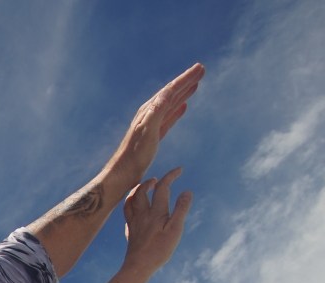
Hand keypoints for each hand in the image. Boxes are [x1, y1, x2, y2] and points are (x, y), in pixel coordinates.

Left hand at [107, 63, 204, 191]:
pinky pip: (169, 118)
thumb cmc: (135, 154)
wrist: (123, 173)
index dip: (185, 78)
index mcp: (149, 110)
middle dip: (186, 81)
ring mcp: (152, 124)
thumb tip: (168, 92)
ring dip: (183, 93)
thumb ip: (157, 111)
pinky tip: (183, 107)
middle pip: (171, 93)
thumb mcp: (148, 130)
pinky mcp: (154, 135)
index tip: (199, 68)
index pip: (170, 90)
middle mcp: (149, 114)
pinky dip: (177, 110)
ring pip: (171, 104)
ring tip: (195, 84)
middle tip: (201, 70)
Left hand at [123, 168, 191, 275]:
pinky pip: (127, 212)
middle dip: (151, 181)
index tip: (179, 170)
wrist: (138, 266)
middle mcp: (142, 214)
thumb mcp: (175, 230)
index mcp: (156, 212)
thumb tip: (187, 191)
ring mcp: (134, 222)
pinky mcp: (130, 231)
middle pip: (142, 190)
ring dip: (138, 190)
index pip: (162, 187)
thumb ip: (181, 210)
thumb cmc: (159, 250)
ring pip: (131, 199)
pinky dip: (131, 203)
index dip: (170, 176)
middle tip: (159, 180)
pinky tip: (135, 207)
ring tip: (145, 187)